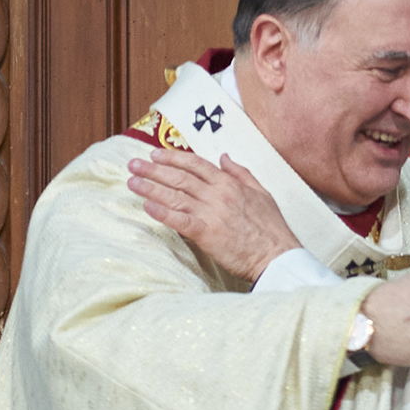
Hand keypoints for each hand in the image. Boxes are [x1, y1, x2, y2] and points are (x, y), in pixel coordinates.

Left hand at [129, 149, 300, 281]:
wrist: (277, 255)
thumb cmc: (271, 229)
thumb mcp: (262, 193)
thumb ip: (241, 173)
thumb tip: (225, 158)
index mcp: (230, 184)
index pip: (196, 165)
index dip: (174, 158)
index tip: (156, 155)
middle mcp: (218, 194)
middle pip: (180, 178)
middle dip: (154, 170)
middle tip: (134, 164)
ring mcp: (211, 213)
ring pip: (175, 196)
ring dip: (151, 188)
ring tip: (133, 182)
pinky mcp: (207, 233)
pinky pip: (180, 220)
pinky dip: (163, 213)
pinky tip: (147, 207)